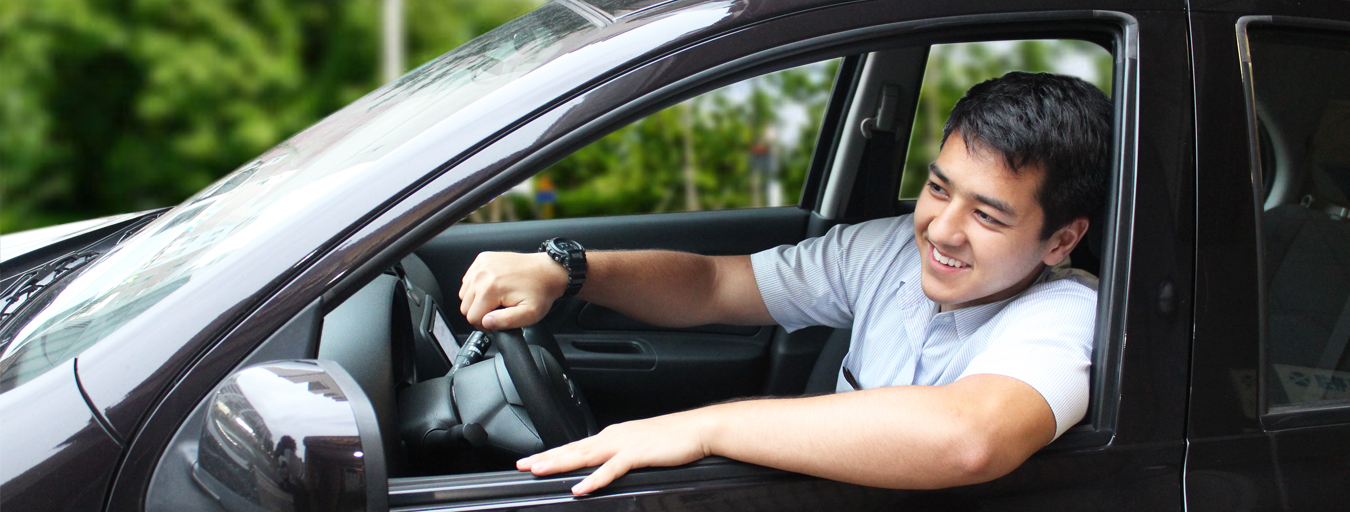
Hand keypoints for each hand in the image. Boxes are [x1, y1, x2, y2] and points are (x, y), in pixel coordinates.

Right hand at [459, 251, 567, 329]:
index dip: (484, 325)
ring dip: (476, 300)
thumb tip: (486, 322)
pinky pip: (468, 280)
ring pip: (464, 293)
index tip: (496, 321)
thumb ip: (506, 321)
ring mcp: (481, 264)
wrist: (547, 270)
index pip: (472, 317)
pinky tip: (492, 288)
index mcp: (491, 289)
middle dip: (479, 312)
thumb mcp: (529, 314)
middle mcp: (482, 274)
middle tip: (497, 311)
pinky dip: (476, 287)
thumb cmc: (540, 292)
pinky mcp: (483, 259)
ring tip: (495, 299)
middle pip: (465, 306)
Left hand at [516, 410, 716, 494]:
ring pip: (585, 456)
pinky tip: (580, 486)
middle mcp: (614, 436)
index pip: (577, 446)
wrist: (699, 429)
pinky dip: (594, 478)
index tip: (533, 460)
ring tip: (538, 470)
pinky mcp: (638, 453)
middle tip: (523, 465)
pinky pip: (611, 469)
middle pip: (574, 449)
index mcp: (613, 435)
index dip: (553, 453)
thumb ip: (620, 456)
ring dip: (560, 464)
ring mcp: (624, 444)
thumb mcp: (640, 446)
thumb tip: (606, 467)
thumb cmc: (674, 438)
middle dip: (547, 458)